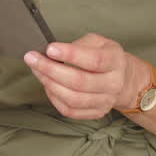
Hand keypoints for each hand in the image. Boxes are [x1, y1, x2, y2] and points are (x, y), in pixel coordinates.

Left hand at [24, 33, 144, 119]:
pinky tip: (48, 85)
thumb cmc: (105, 56)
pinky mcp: (96, 113)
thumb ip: (79, 45)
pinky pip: (70, 111)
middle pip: (79, 82)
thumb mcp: (99, 42)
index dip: (70, 55)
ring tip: (37, 70)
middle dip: (51, 70)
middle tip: (32, 58)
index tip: (50, 48)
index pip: (94, 60)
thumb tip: (53, 52)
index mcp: (116, 62)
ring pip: (72, 98)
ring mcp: (106, 101)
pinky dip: (54, 98)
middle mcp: (114, 84)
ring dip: (49, 84)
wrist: (123, 79)